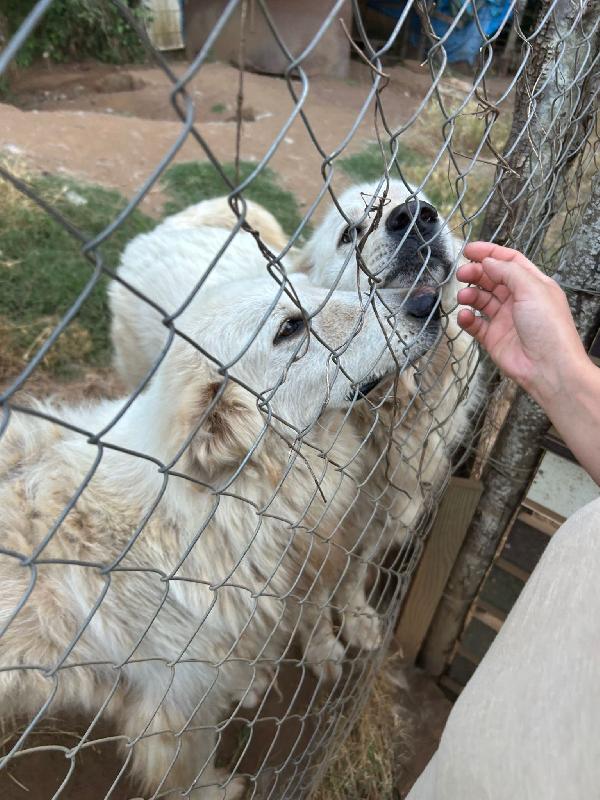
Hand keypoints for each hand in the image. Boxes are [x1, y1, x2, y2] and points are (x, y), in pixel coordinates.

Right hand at [456, 241, 587, 404]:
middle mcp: (518, 299)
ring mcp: (505, 319)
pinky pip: (475, 323)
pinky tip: (465, 316)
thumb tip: (488, 262)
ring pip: (481, 299)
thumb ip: (508, 271)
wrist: (548, 367)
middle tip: (462, 273)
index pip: (509, 261)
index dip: (489, 253)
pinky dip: (467, 318)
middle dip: (476, 273)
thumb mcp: (532, 289)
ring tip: (463, 297)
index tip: (469, 251)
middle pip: (492, 278)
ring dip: (470, 294)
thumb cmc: (549, 328)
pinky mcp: (493, 337)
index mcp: (533, 284)